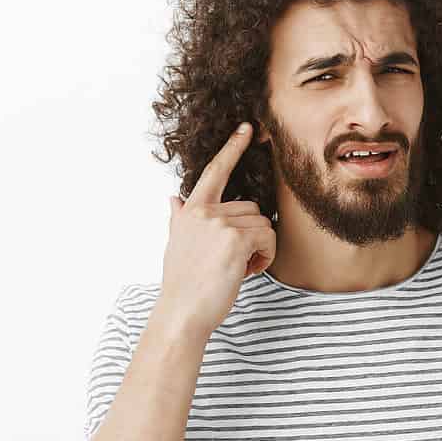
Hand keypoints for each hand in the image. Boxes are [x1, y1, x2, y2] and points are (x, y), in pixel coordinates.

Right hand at [159, 121, 275, 340]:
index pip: (215, 171)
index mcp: (191, 211)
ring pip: (263, 224)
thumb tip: (174, 198)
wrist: (182, 312)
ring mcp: (219, 224)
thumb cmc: (183, 284)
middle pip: (251, 208)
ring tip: (240, 268)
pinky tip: (247, 271)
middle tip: (238, 262)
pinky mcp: (235, 239)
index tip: (247, 128)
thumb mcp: (176, 245)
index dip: (232, 148)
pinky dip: (266, 257)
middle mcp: (204, 212)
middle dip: (253, 235)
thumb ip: (179, 219)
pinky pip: (268, 237)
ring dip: (261, 248)